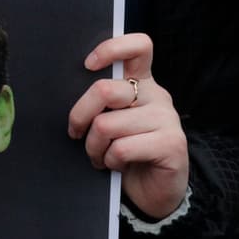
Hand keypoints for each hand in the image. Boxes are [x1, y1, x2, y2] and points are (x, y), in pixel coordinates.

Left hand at [67, 33, 187, 219]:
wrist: (150, 192)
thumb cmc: (122, 151)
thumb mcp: (109, 119)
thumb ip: (100, 102)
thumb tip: (66, 88)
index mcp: (141, 82)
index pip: (138, 46)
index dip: (110, 49)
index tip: (87, 65)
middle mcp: (157, 95)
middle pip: (105, 90)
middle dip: (79, 116)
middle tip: (77, 133)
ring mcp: (167, 119)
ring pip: (107, 125)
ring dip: (94, 147)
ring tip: (99, 155)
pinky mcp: (172, 144)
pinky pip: (122, 148)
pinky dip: (110, 161)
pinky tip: (116, 165)